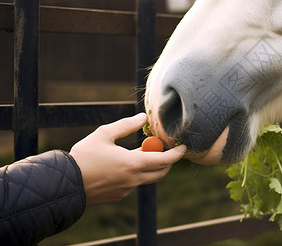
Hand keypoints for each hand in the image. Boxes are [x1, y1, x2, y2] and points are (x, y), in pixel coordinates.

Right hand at [69, 113, 185, 204]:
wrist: (65, 184)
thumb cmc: (84, 156)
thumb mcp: (104, 134)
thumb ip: (126, 125)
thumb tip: (143, 118)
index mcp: (132, 163)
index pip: (164, 160)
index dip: (176, 153)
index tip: (184, 147)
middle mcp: (133, 179)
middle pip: (160, 172)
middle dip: (167, 161)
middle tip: (165, 149)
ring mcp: (127, 190)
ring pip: (147, 178)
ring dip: (150, 166)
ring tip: (138, 153)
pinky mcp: (119, 195)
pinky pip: (134, 184)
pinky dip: (135, 174)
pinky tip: (120, 166)